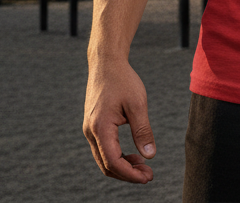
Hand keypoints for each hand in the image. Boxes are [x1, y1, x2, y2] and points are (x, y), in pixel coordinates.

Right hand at [83, 55, 156, 182]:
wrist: (106, 62)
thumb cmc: (123, 80)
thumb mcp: (137, 103)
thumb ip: (143, 131)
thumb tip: (150, 156)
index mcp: (100, 127)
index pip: (113, 162)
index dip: (130, 174)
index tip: (147, 177)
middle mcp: (90, 131)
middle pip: (106, 165)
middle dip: (127, 173)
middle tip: (148, 175)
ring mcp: (89, 129)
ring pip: (103, 158)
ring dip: (122, 165)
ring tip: (143, 165)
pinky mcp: (93, 125)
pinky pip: (103, 148)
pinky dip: (117, 155)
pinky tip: (133, 154)